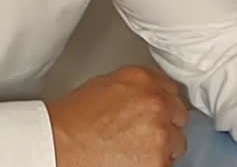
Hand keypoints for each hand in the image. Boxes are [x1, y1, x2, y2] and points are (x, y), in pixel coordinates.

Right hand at [45, 65, 188, 166]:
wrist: (58, 145)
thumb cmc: (71, 120)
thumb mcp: (104, 87)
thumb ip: (133, 89)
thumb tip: (146, 98)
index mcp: (142, 79)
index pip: (171, 89)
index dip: (162, 104)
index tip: (158, 113)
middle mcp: (155, 103)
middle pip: (178, 115)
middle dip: (165, 125)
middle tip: (142, 134)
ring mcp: (160, 133)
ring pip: (176, 143)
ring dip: (161, 147)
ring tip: (132, 150)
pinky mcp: (159, 162)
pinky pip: (167, 164)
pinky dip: (154, 165)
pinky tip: (131, 161)